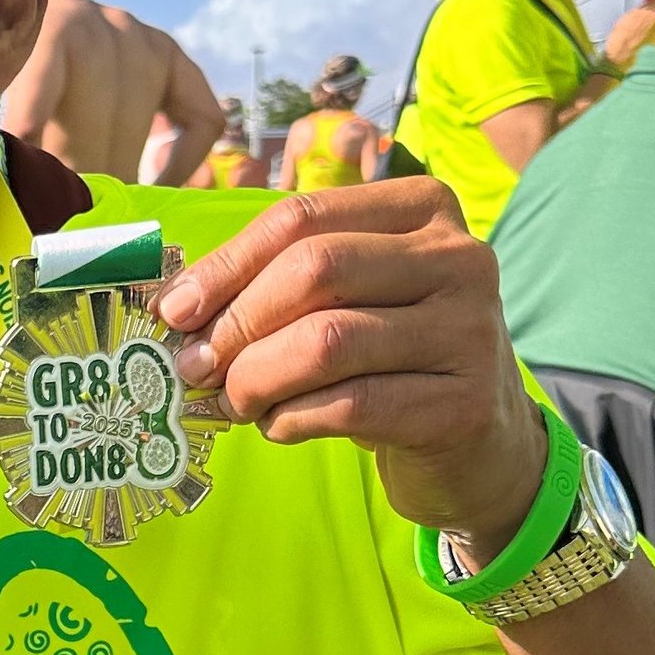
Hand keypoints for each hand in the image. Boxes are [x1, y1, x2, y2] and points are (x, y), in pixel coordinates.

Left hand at [155, 183, 548, 557]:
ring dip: (257, 378)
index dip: (227, 265)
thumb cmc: (391, 359)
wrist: (479, 446)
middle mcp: (458, 258)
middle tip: (195, 367)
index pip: (302, 217)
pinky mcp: (462, 404)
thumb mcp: (347, 300)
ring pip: (327, 342)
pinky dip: (292, 419)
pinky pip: (349, 405)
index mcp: (422, 208)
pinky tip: (280, 426)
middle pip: (314, 270)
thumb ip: (277, 282)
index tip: (175, 311)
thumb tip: (179, 305)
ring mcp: (469, 330)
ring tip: (236, 401)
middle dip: (237, 323)